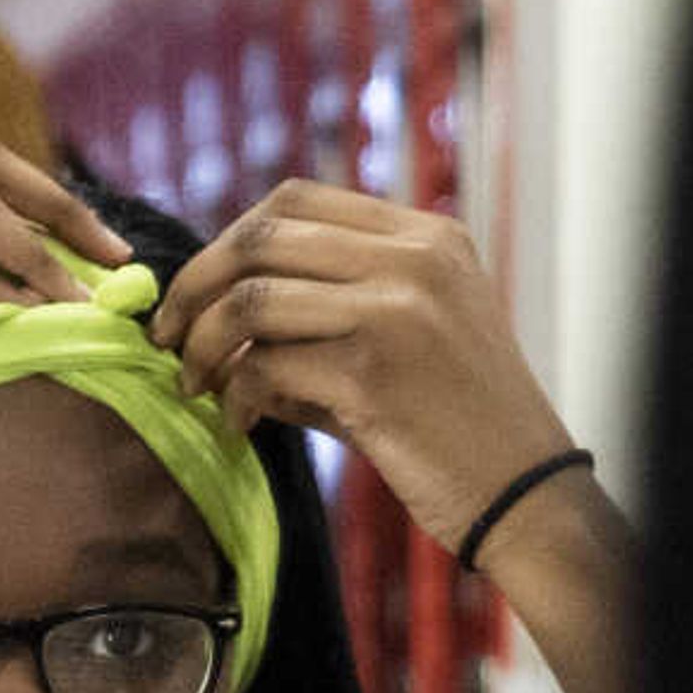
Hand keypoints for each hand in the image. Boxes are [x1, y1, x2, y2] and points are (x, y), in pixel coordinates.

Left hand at [154, 181, 574, 552]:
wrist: (524, 494)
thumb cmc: (460, 423)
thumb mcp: (415, 333)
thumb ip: (333, 302)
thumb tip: (221, 304)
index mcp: (427, 236)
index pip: (296, 199)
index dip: (229, 239)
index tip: (199, 290)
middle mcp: (414, 259)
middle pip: (262, 236)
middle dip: (194, 285)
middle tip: (168, 336)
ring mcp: (395, 311)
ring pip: (250, 298)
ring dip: (202, 345)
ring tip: (194, 385)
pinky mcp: (373, 375)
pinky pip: (264, 367)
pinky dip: (235, 397)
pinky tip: (239, 425)